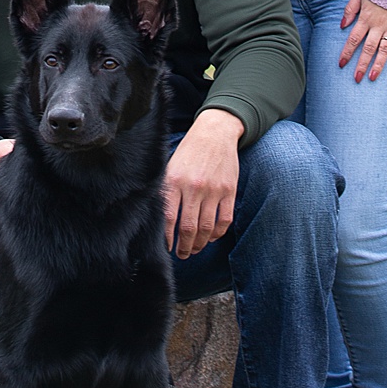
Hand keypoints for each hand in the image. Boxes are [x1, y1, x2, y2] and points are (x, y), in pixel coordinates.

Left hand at [162, 108, 244, 257]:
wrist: (215, 133)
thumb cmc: (189, 152)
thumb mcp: (171, 167)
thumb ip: (165, 191)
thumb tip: (158, 220)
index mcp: (175, 181)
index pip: (169, 219)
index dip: (168, 239)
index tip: (167, 248)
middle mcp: (194, 187)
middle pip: (188, 228)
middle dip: (184, 246)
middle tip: (182, 254)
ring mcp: (214, 189)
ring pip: (207, 227)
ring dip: (200, 243)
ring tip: (195, 249)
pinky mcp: (229, 190)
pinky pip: (224, 219)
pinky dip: (218, 233)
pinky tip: (212, 237)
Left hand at [339, 0, 386, 81]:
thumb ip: (350, 9)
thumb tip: (342, 25)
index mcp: (365, 18)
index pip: (353, 39)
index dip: (347, 52)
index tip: (341, 64)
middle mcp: (378, 25)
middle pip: (368, 48)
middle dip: (362, 64)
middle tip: (357, 78)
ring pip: (384, 49)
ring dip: (379, 64)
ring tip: (373, 77)